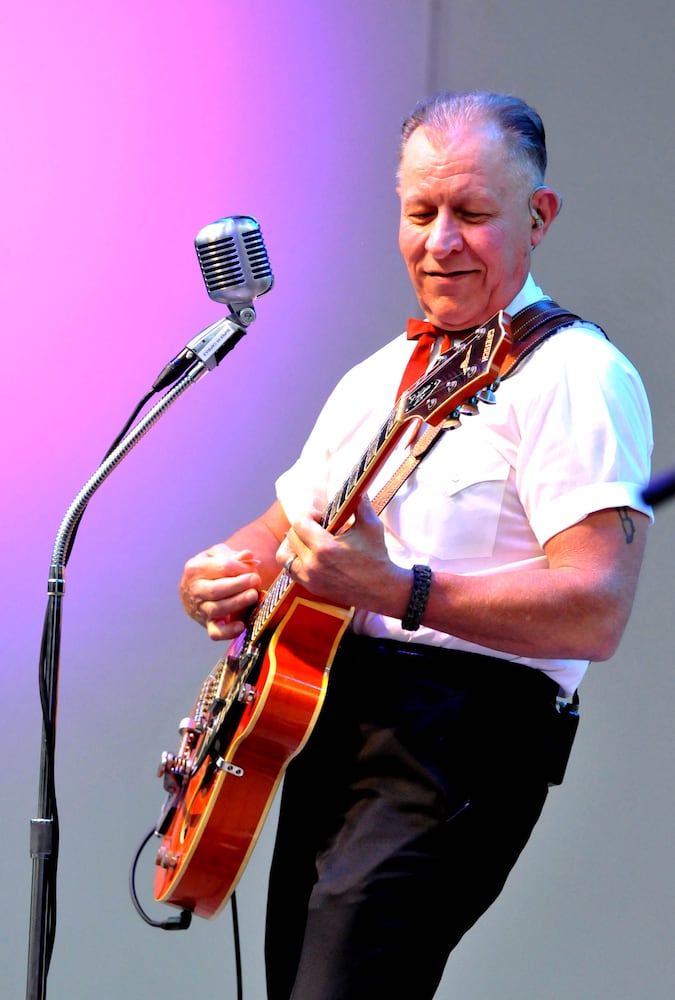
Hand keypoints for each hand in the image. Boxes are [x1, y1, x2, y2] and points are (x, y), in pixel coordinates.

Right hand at [179, 543, 261, 640]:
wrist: (195, 588)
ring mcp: (201, 609)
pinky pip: (216, 633)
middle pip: (216, 589)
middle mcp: (195, 590)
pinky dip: (228, 631)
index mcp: (195, 569)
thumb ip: (233, 555)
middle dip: (238, 585)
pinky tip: (241, 626)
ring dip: (237, 602)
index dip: (239, 567)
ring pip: (217, 609)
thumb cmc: (210, 569)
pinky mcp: (208, 625)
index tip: (252, 568)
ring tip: (253, 595)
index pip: (220, 567)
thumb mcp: (218, 555)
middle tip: (255, 579)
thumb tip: (248, 556)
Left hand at [277, 496, 409, 617]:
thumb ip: (360, 503)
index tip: (321, 517)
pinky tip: (310, 555)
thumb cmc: (377, 557)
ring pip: (284, 556)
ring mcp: (310, 578)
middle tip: (317, 527)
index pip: (299, 523)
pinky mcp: (311, 588)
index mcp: (325, 548)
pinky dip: (295, 560)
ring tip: (307, 541)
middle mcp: (312, 564)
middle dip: (302, 528)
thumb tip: (355, 486)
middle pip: (291, 537)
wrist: (381, 590)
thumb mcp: (371, 525)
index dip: (308, 515)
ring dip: (292, 544)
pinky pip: (291, 571)